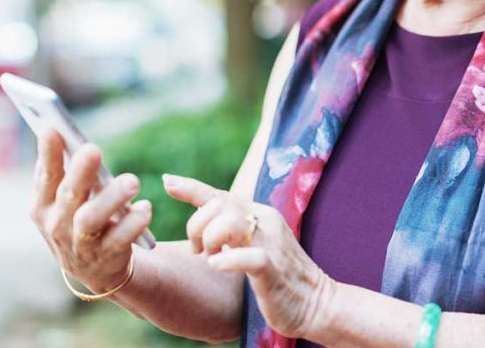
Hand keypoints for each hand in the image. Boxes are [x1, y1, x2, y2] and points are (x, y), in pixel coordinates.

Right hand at [28, 130, 151, 293]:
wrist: (95, 269)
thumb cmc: (76, 219)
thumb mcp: (62, 200)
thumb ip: (60, 172)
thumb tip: (53, 131)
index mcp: (43, 206)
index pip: (46, 176)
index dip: (47, 154)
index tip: (51, 128)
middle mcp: (57, 225)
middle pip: (69, 195)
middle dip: (80, 172)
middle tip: (93, 149)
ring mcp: (81, 244)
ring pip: (91, 219)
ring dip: (111, 199)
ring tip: (132, 181)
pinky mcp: (107, 257)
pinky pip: (120, 239)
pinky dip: (133, 223)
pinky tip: (145, 208)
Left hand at [163, 174, 334, 338]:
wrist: (317, 303)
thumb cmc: (278, 277)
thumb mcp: (252, 246)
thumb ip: (232, 230)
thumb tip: (202, 218)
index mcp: (258, 214)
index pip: (220, 194)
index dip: (191, 187)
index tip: (167, 181)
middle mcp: (265, 221)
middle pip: (219, 205)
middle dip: (197, 226)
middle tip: (197, 250)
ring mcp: (271, 243)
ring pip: (229, 223)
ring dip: (210, 241)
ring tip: (210, 258)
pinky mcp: (274, 269)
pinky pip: (248, 257)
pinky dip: (227, 259)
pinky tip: (215, 265)